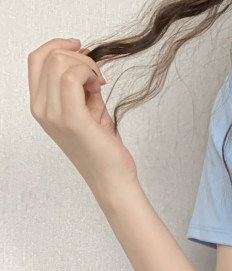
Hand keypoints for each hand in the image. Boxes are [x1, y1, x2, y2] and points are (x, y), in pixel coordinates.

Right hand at [27, 37, 137, 192]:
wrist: (112, 179)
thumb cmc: (103, 149)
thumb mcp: (89, 109)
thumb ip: (81, 86)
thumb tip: (83, 61)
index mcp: (41, 106)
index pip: (36, 60)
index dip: (58, 46)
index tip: (81, 48)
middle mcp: (42, 110)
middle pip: (49, 57)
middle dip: (78, 57)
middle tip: (97, 76)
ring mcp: (53, 114)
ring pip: (59, 62)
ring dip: (85, 65)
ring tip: (99, 85)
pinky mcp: (71, 119)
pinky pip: (71, 77)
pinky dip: (88, 73)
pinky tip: (99, 87)